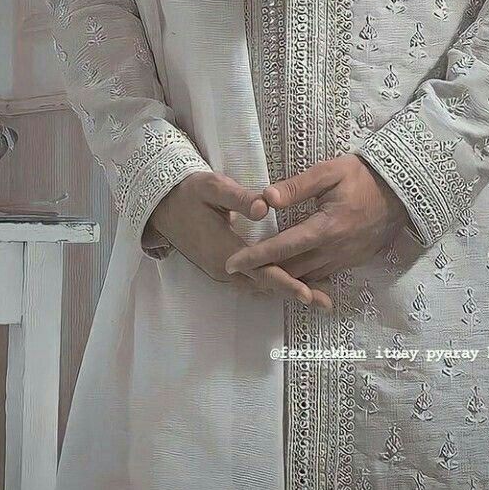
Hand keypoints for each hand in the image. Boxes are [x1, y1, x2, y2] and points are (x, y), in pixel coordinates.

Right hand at [148, 171, 333, 311]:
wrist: (162, 206)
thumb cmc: (188, 192)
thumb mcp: (211, 187)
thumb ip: (237, 197)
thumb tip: (262, 207)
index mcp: (224, 250)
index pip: (261, 271)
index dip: (286, 282)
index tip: (308, 293)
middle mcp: (224, 268)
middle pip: (265, 285)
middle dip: (295, 293)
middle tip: (326, 302)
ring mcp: (222, 271)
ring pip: (259, 287)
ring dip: (286, 291)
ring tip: (318, 298)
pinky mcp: (222, 268)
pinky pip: (252, 282)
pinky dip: (273, 285)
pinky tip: (292, 283)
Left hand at [223, 155, 408, 285]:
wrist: (401, 192)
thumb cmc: (363, 176)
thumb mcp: (330, 172)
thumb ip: (296, 186)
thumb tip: (265, 198)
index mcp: (325, 227)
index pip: (282, 247)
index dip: (255, 257)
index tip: (231, 263)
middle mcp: (334, 251)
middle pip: (290, 270)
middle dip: (262, 272)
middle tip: (236, 270)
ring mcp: (344, 260)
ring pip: (305, 277)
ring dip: (280, 278)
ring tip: (255, 274)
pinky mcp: (351, 263)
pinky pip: (320, 276)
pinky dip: (301, 278)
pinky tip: (288, 275)